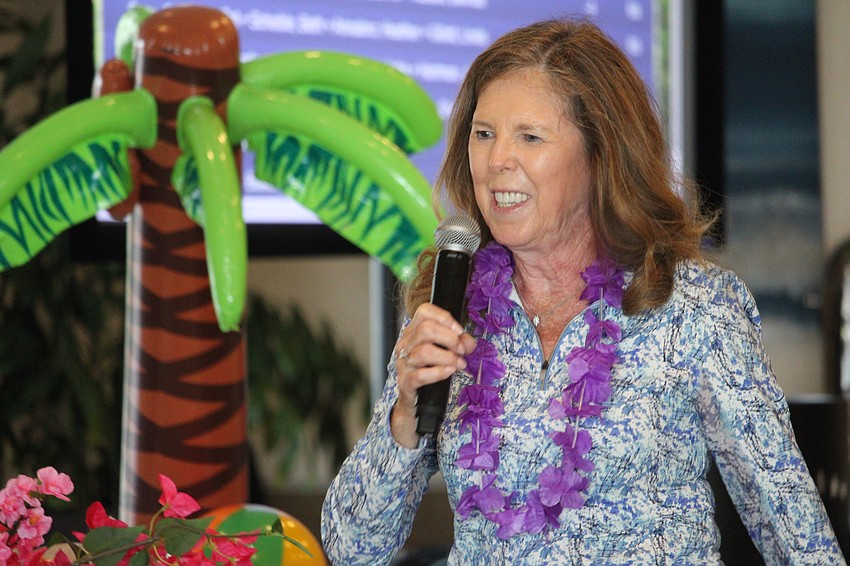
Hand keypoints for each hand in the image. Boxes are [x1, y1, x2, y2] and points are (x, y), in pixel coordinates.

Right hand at [391, 303, 476, 447]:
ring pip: (423, 351)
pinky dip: (438, 372)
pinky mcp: (406, 381)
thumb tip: (470, 342)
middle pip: (426, 330)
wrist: (415, 400)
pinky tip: (449, 372)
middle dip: (450, 339)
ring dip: (447, 357)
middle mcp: (405, 344)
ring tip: (459, 364)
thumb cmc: (429, 370)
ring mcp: (403, 363)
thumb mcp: (445, 352)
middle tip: (462, 351)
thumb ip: (459, 343)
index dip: (444, 318)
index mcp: (413, 331)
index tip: (459, 331)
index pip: (424, 312)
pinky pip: (420, 375)